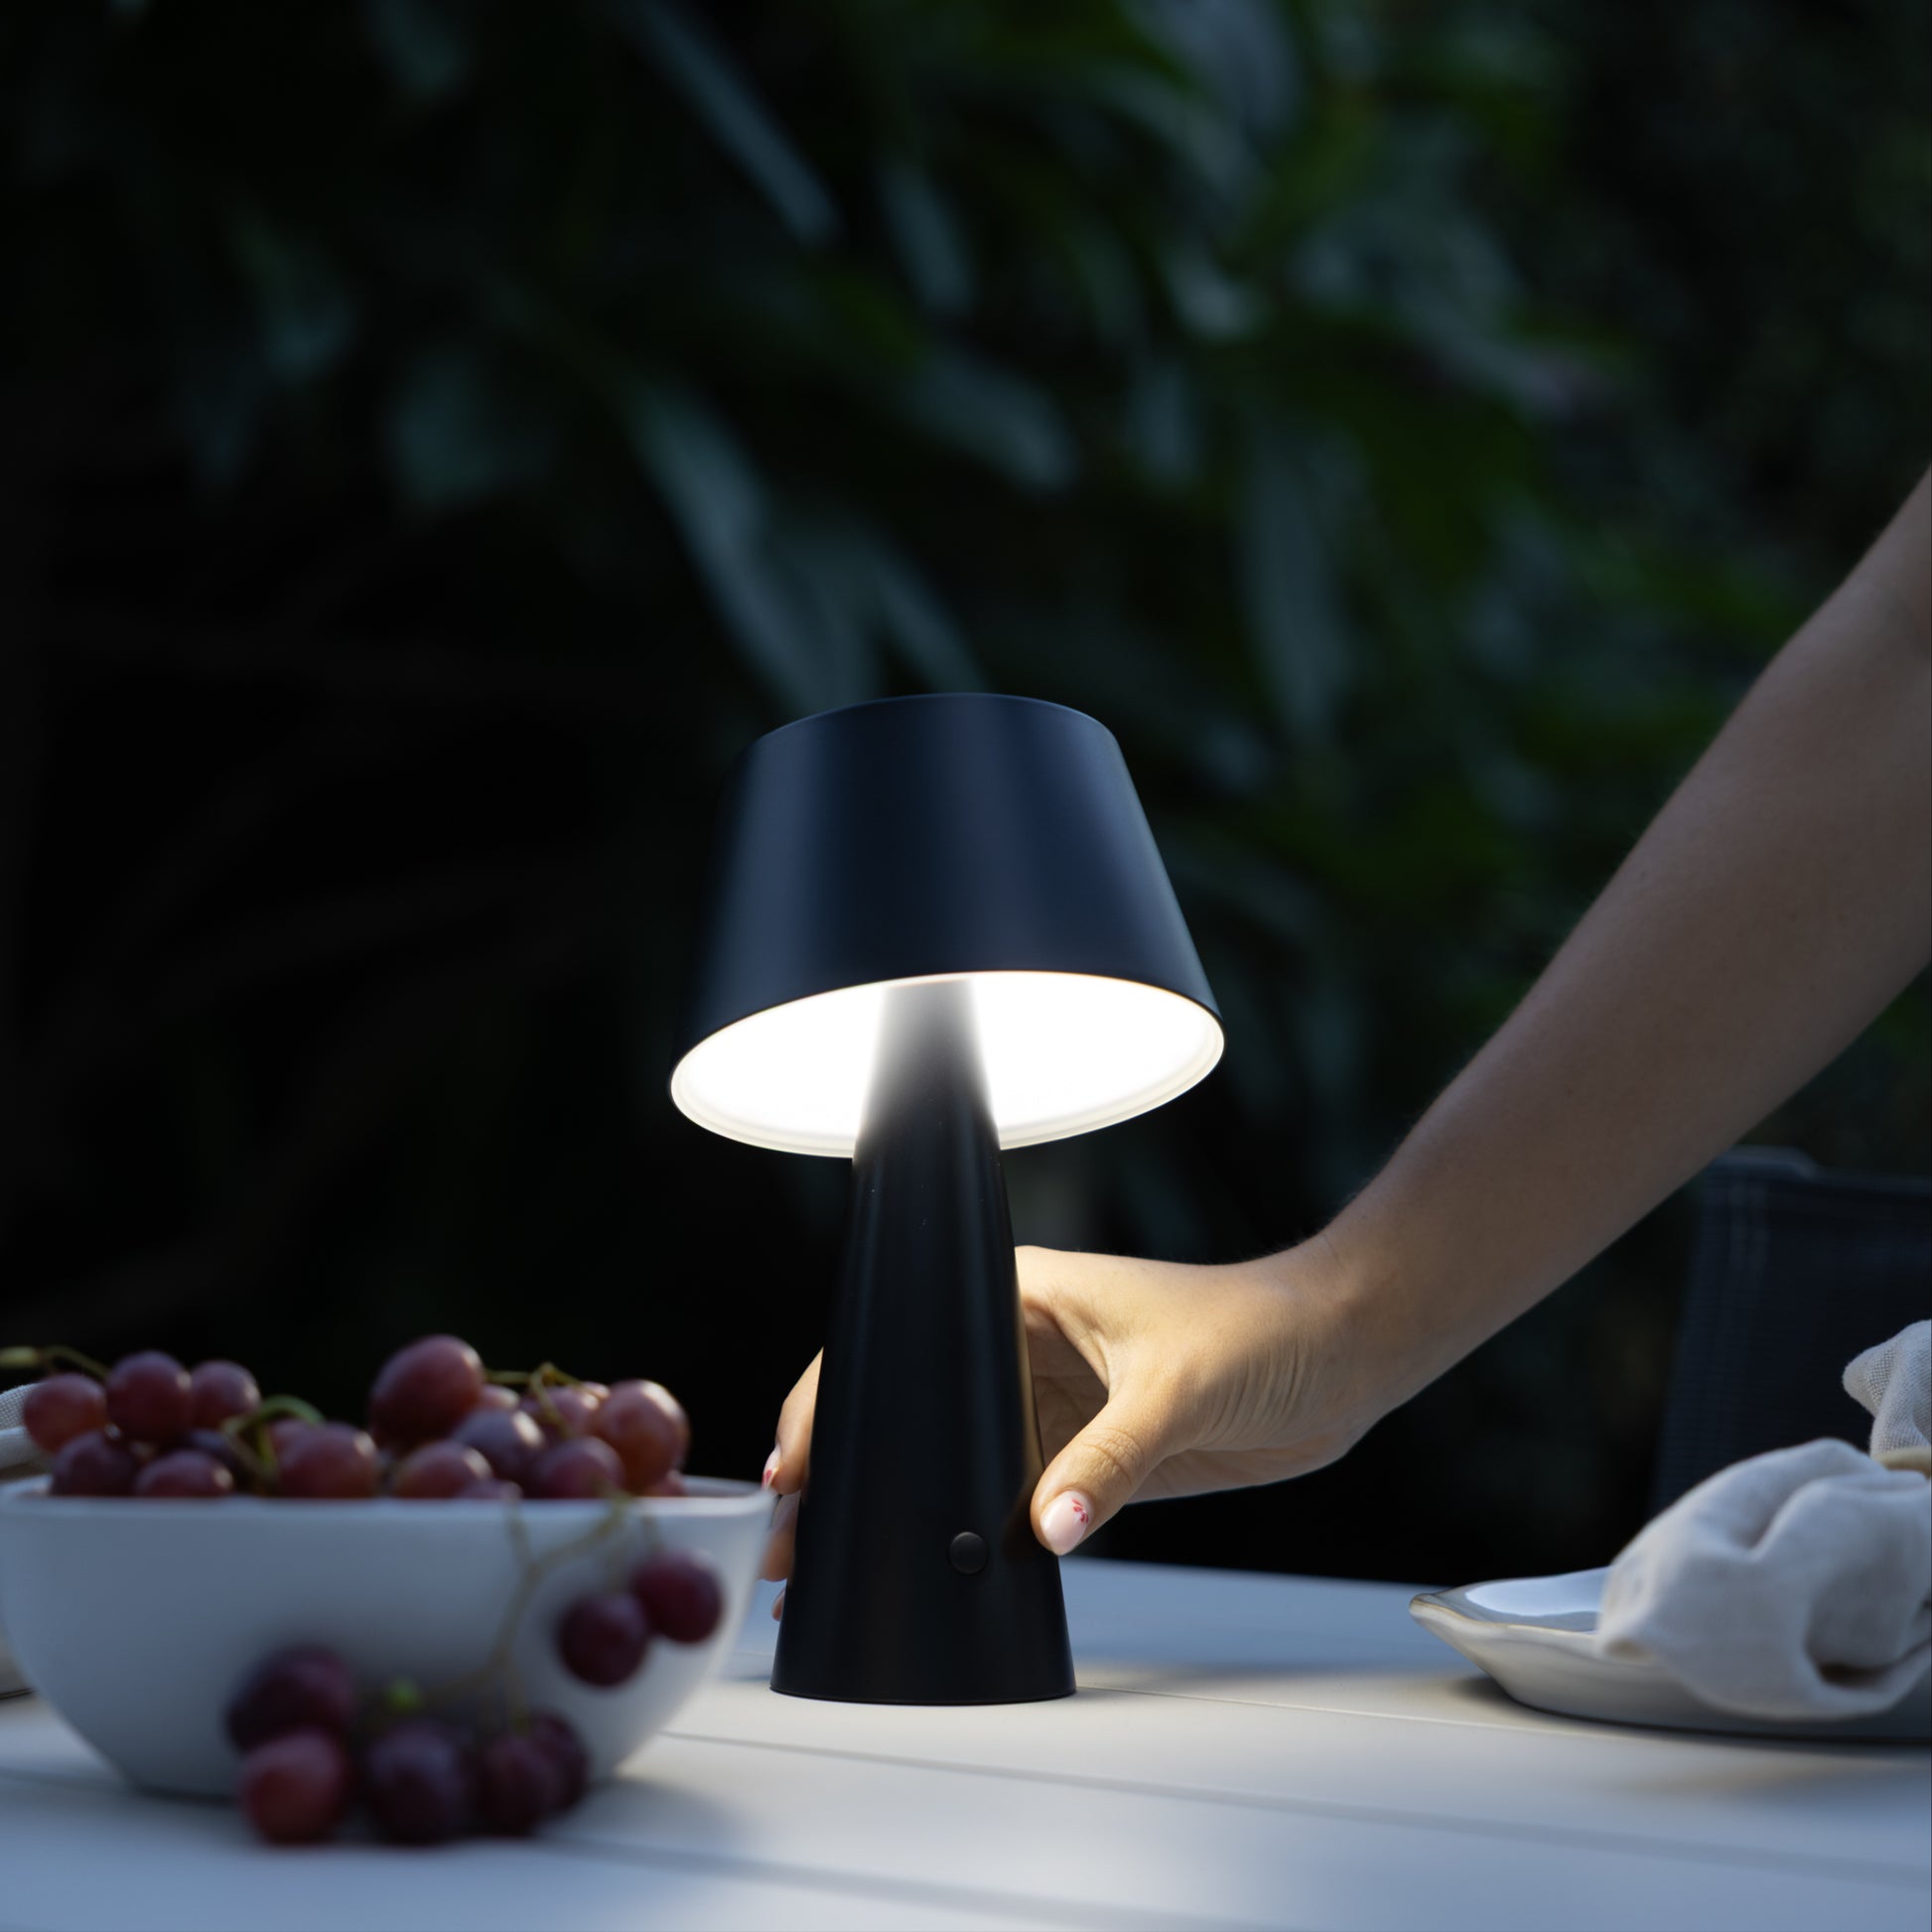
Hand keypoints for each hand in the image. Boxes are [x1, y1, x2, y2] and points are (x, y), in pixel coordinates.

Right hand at [760, 1239, 1382, 1603]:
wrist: (1341, 1354)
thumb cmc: (1263, 1325)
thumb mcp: (1176, 1385)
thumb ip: (1111, 1458)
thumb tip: (1047, 1526)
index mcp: (1020, 1293)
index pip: (901, 1338)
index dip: (836, 1399)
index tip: (798, 1463)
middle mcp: (1021, 1348)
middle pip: (911, 1412)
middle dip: (851, 1472)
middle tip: (797, 1541)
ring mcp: (1052, 1406)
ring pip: (954, 1465)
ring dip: (908, 1515)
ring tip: (846, 1572)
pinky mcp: (1088, 1457)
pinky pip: (1016, 1502)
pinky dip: (981, 1539)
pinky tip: (944, 1576)